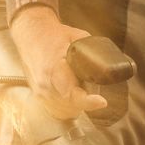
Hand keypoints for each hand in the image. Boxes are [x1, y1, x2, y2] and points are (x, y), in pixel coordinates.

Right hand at [10, 5, 107, 119]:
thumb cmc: (54, 35)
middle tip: (95, 91)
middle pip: (73, 105)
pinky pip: (57, 111)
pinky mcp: (38, 96)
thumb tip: (114, 63)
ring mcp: (40, 92)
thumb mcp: (78, 37)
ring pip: (66, 110)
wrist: (30, 34)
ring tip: (83, 90)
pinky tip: (73, 98)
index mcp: (53, 70)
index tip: (102, 102)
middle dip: (87, 101)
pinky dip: (68, 107)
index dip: (88, 101)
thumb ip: (93, 52)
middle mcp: (45, 85)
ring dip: (78, 105)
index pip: (71, 94)